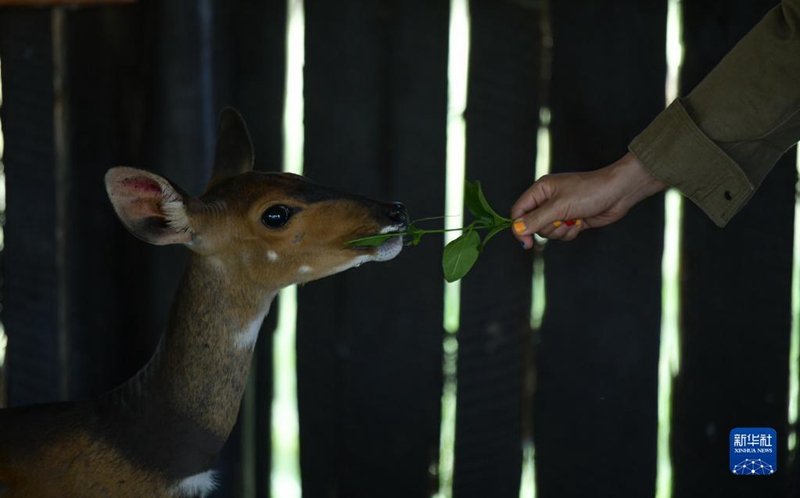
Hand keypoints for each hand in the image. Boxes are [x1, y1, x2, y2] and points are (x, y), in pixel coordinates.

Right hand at [511, 153, 666, 246]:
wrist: (617, 193)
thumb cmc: (589, 191)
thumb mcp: (558, 206)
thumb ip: (536, 219)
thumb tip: (517, 229)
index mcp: (540, 191)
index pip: (519, 211)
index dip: (519, 228)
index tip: (526, 242)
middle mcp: (547, 201)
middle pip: (533, 225)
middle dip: (548, 228)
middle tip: (561, 220)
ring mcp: (559, 211)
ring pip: (548, 232)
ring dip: (561, 231)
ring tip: (574, 218)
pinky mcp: (571, 220)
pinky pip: (562, 235)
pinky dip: (570, 232)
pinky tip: (581, 221)